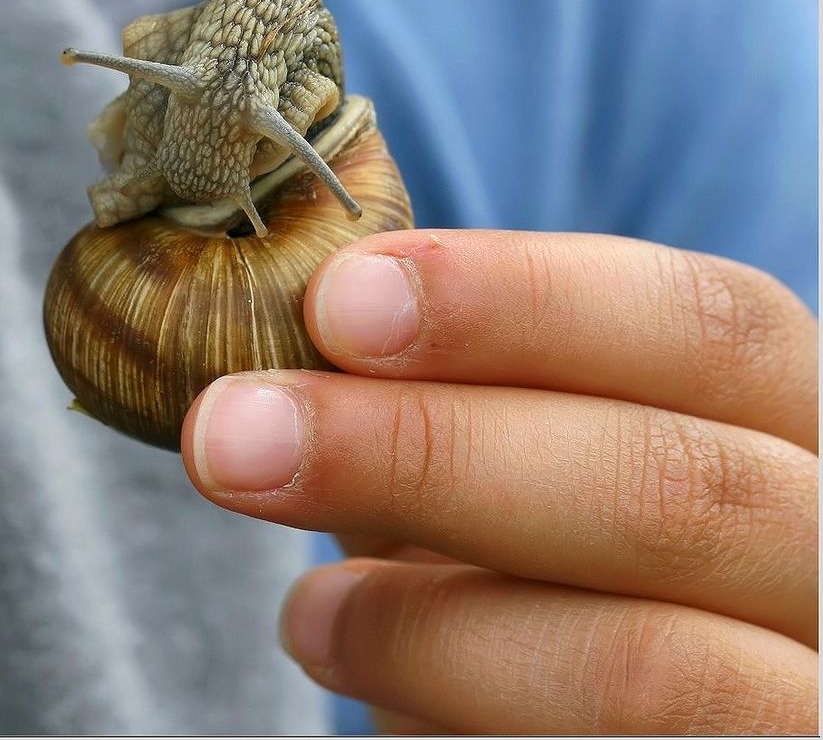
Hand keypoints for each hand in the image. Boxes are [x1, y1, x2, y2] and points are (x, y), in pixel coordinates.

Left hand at [180, 230, 817, 733]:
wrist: (638, 701)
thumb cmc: (573, 551)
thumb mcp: (541, 449)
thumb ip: (469, 392)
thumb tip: (324, 312)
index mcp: (800, 421)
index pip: (708, 322)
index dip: (517, 298)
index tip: (338, 298)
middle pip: (671, 485)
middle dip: (428, 451)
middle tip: (232, 432)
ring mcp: (809, 694)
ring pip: (651, 667)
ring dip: (425, 623)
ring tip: (304, 613)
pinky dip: (450, 703)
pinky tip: (356, 665)